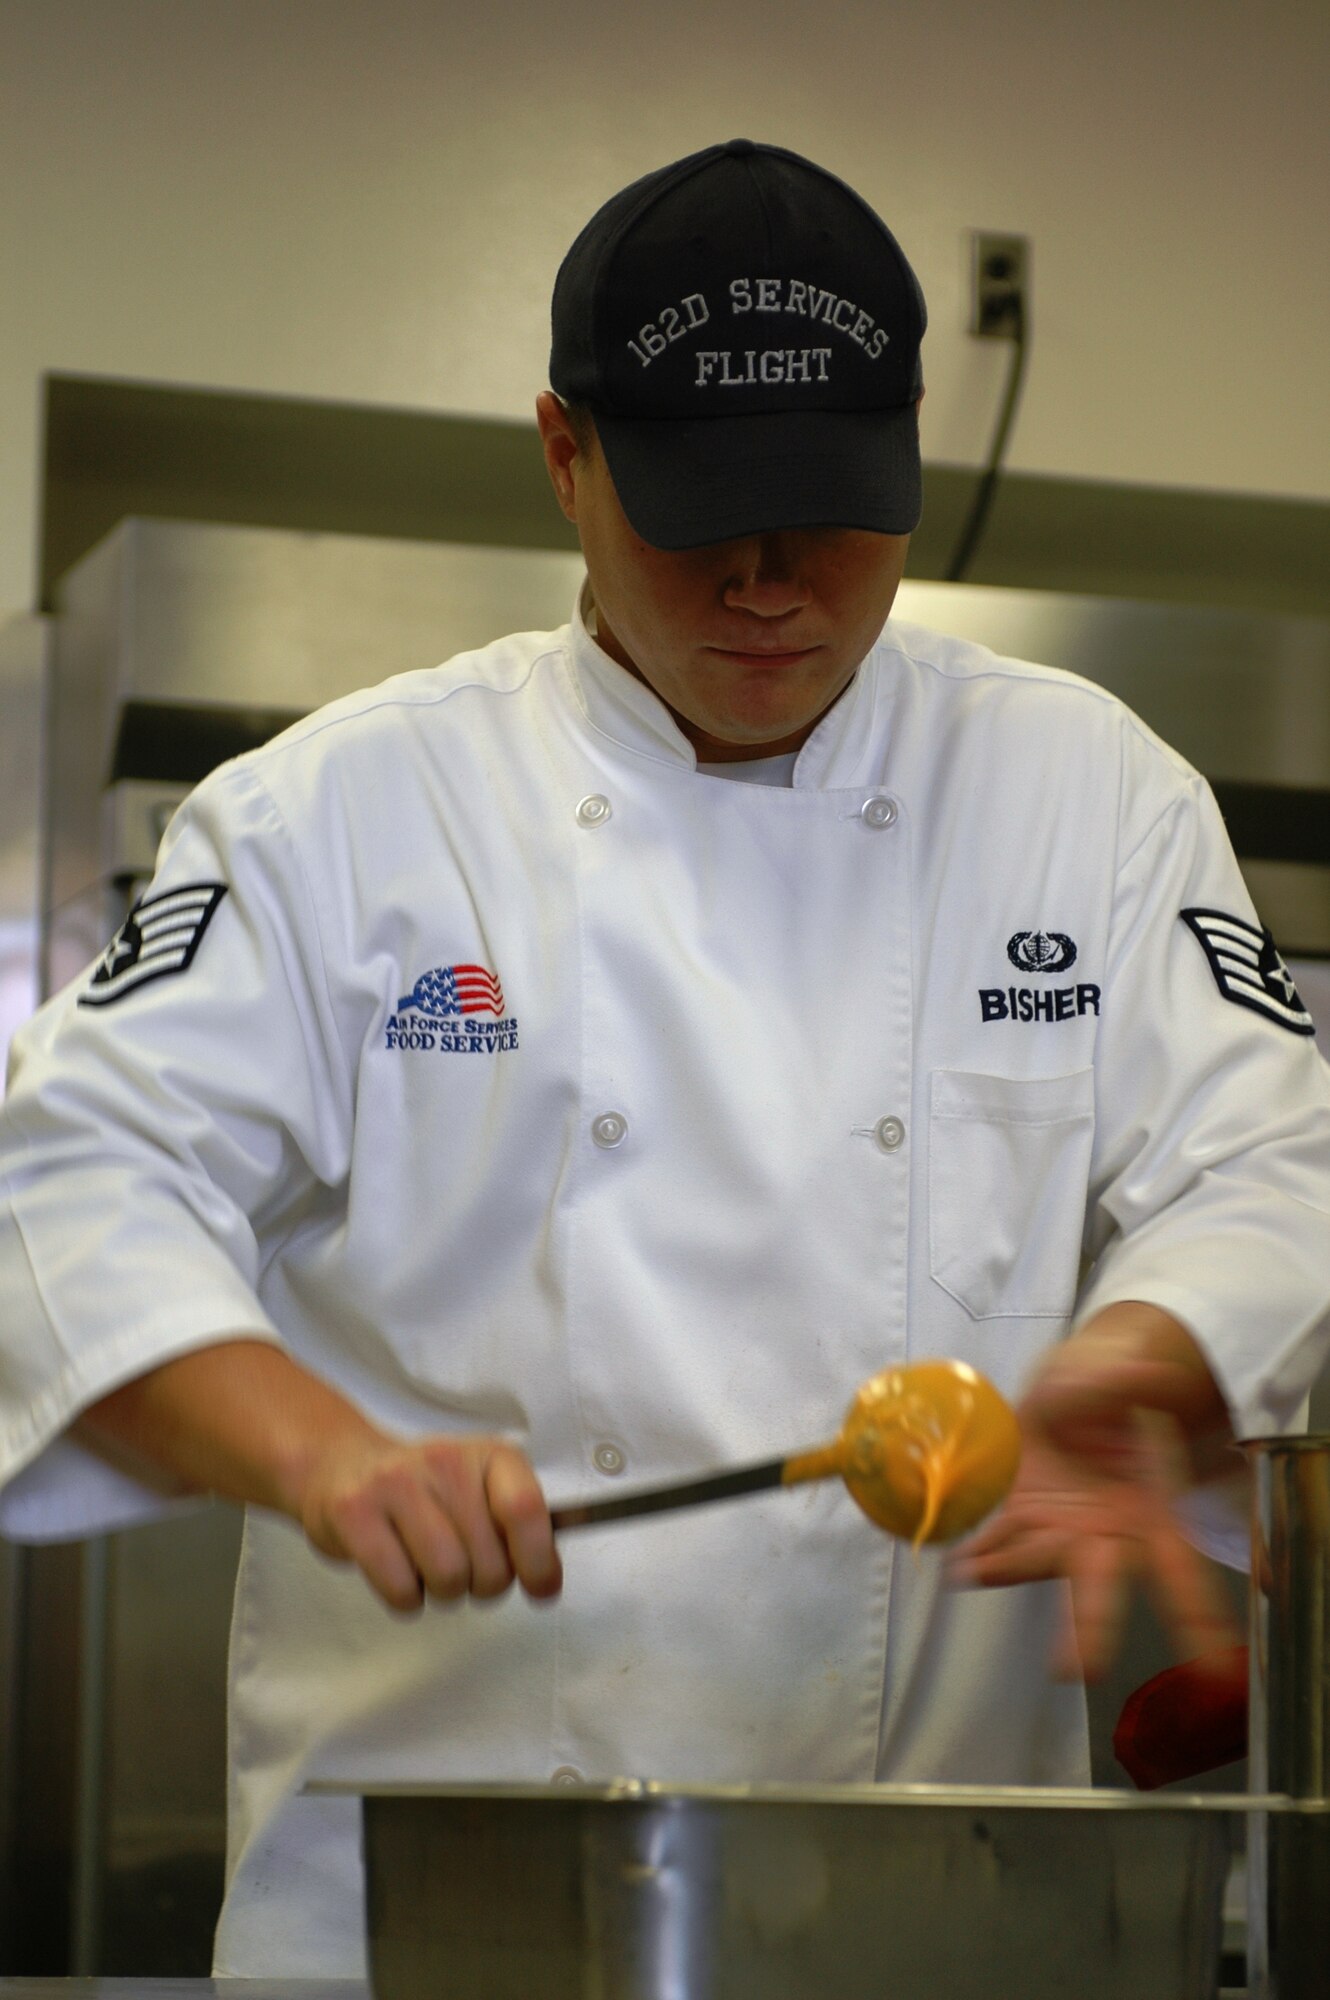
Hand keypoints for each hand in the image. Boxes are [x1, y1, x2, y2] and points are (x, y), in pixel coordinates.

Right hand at [297, 1431, 562, 1612]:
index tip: (540, 1588)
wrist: (344, 1467)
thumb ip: (520, 1529)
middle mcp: (446, 1461)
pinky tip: (400, 1572)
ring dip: (444, 1592)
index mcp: (491, 1455)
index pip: (525, 1509)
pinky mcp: (354, 1512)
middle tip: (464, 1568)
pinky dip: (406, 1598)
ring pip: (447, 1577)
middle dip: (483, 1585)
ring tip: (429, 1568)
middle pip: (489, 1562)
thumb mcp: (484, 1492)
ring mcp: (396, 1483)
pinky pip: (400, 1589)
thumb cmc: (426, 1491)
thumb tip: (547, 1582)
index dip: (538, 1560)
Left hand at [948, 1303, 1242, 1680]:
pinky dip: (978, 1551)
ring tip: (972, 1571)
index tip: (1215, 1664)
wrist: (1076, 1393)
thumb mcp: (1120, 1378)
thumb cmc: (1114, 1392)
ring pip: (1037, 1561)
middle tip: (1075, 1667)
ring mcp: (1060, 1531)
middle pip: (1102, 1591)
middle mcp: (1106, 1535)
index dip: (1199, 1618)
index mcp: (1150, 1513)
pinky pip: (998, 1538)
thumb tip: (1154, 1371)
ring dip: (1007, 1569)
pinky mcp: (1020, 1516)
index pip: (1182, 1573)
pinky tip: (956, 1560)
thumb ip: (1129, 1381)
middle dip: (1088, 1631)